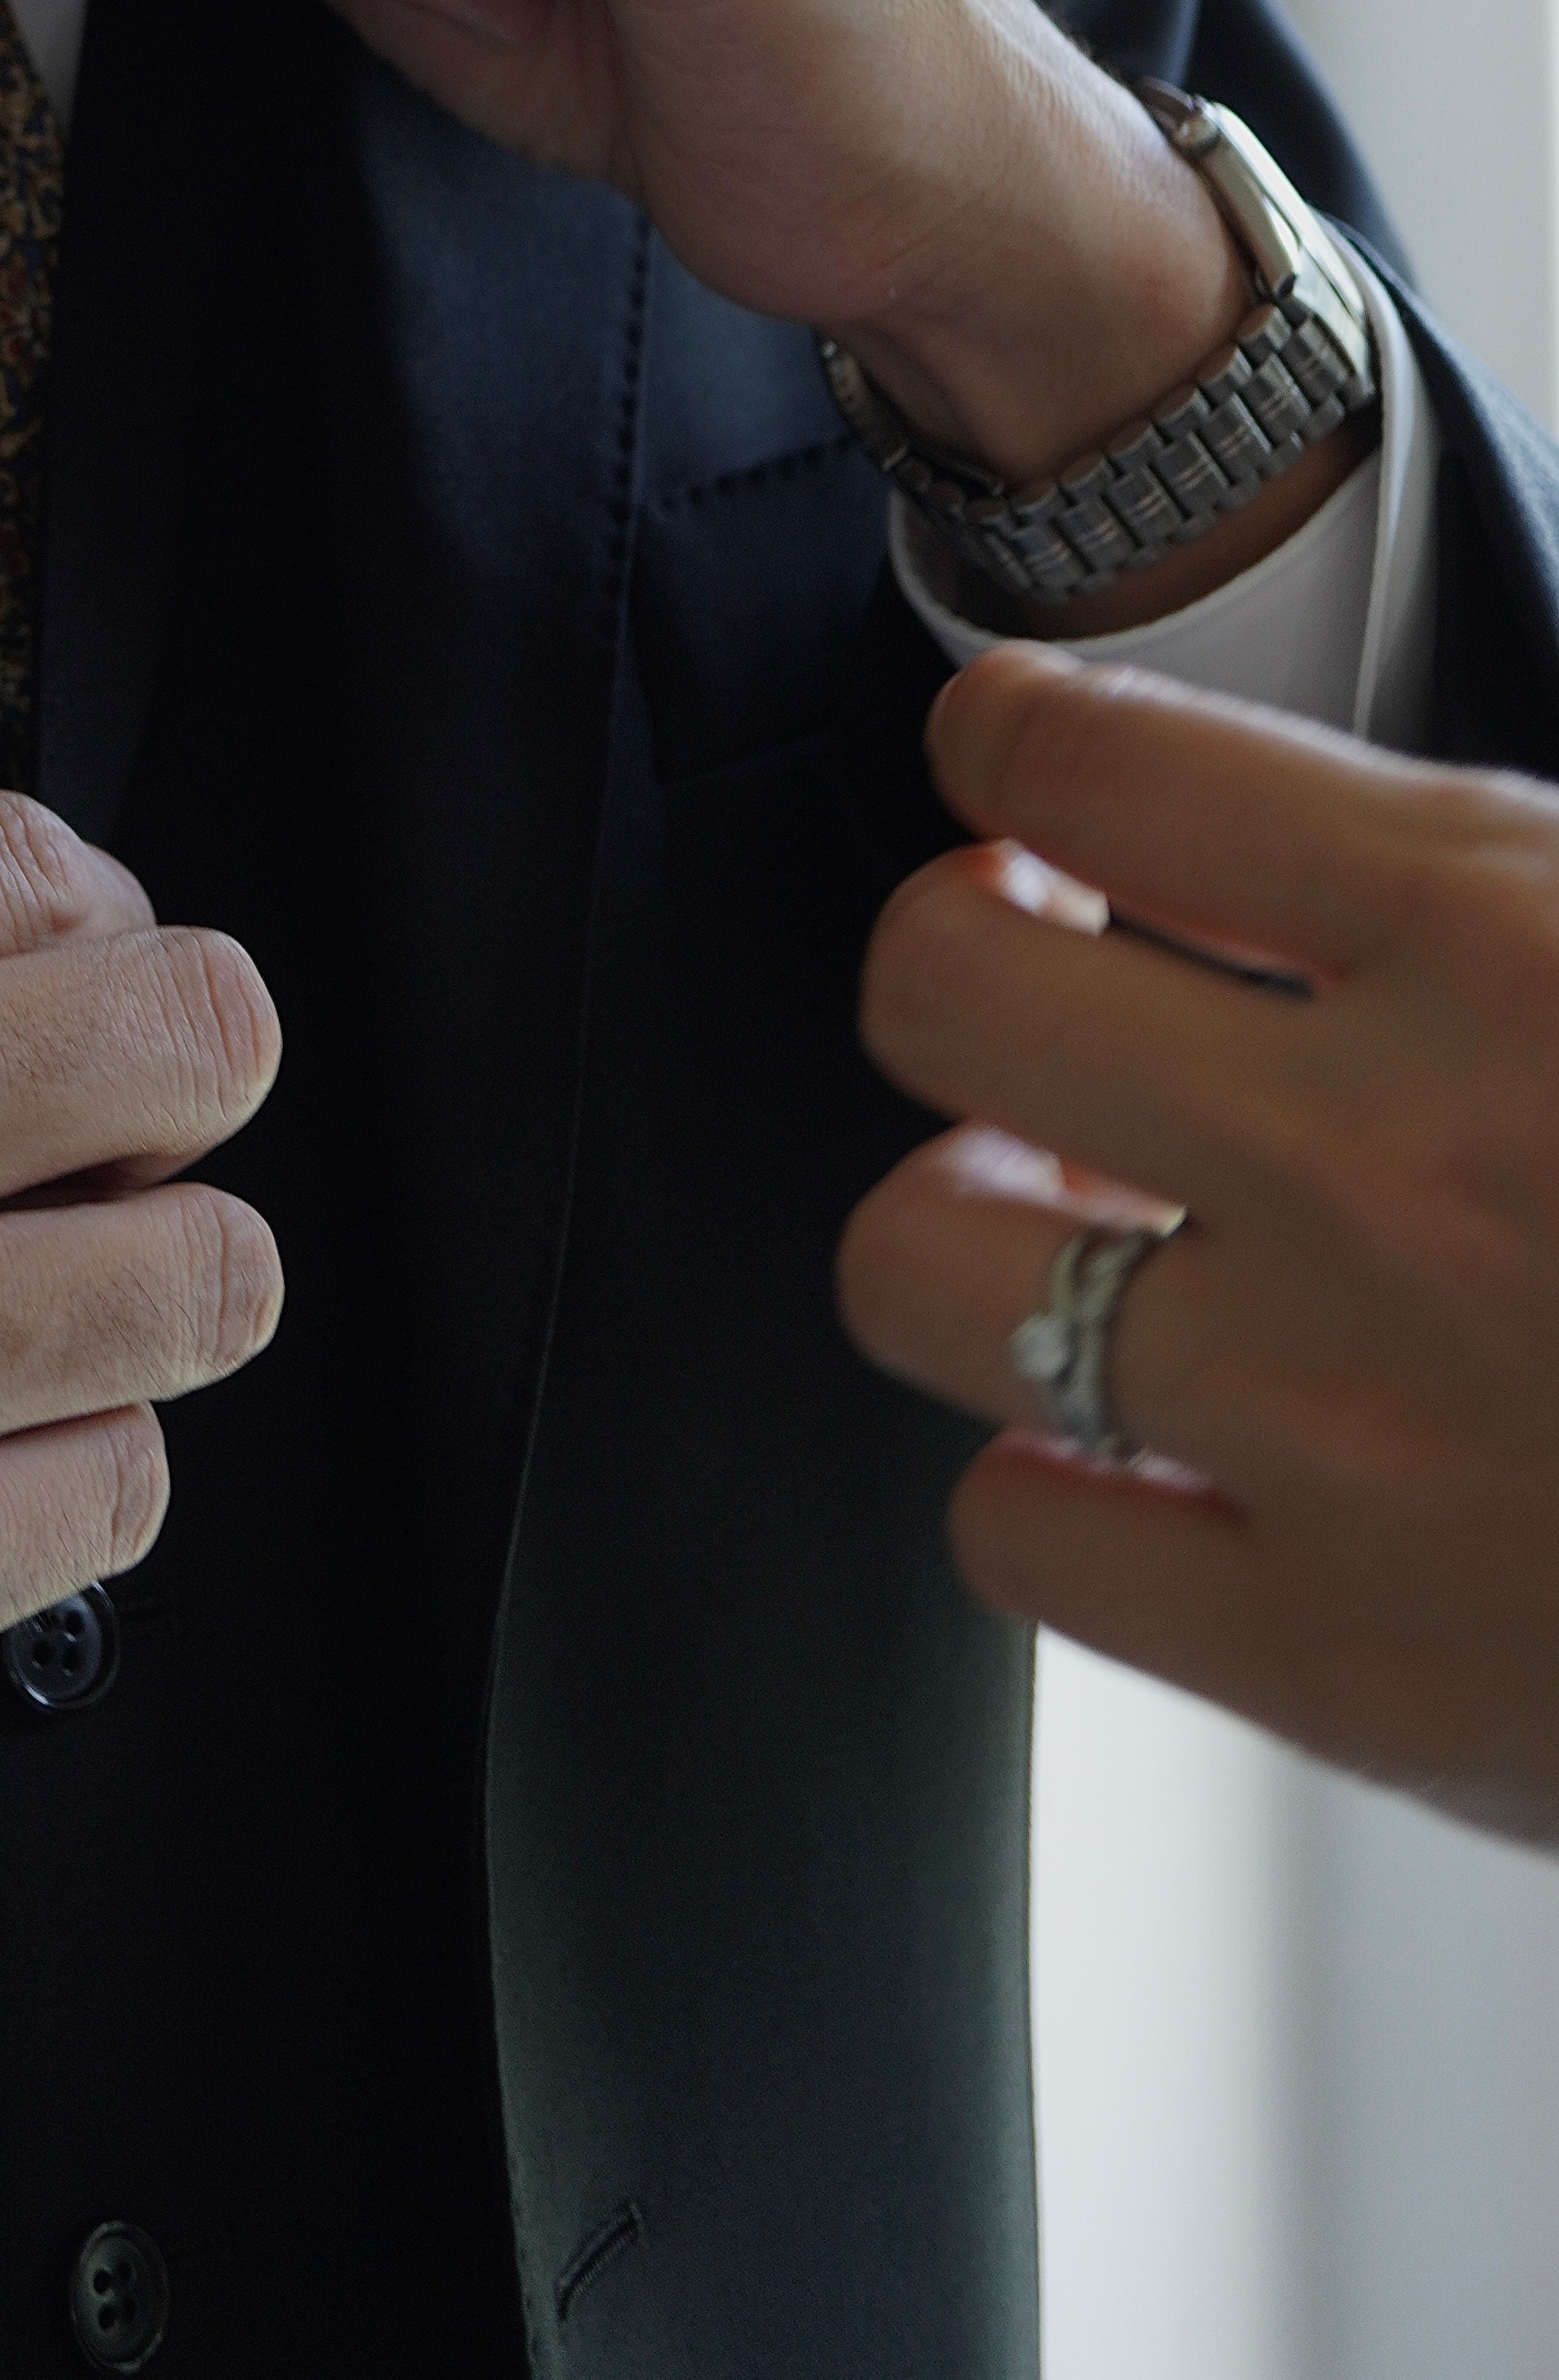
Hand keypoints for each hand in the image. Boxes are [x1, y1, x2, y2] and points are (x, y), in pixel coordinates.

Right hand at [0, 791, 279, 1911]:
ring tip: (15, 1311)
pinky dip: (60, 1476)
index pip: (69, 864)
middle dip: (167, 1078)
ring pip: (216, 1282)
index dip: (75, 934)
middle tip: (83, 1141)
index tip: (39, 997)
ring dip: (139, 1284)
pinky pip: (124, 1501)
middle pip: (209, 1039)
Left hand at [841, 648, 1558, 1844]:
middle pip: (934, 987)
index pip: (1087, 756)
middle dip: (964, 960)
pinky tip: (1160, 1443)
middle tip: (1039, 985)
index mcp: (1510, 940)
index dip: (1013, 749)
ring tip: (1076, 1220)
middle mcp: (1392, 1166)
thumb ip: (1475, 864)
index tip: (1026, 783)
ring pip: (916, 1266)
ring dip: (970, 1222)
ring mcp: (1351, 1429)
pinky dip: (1060, 1479)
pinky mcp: (1351, 1667)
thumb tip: (1271, 815)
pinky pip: (1019, 1535)